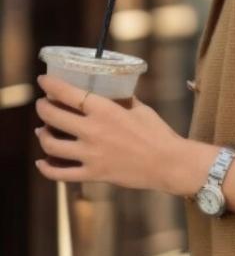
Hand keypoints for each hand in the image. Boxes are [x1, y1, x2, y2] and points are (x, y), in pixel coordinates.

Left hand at [33, 73, 191, 192]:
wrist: (171, 164)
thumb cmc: (159, 134)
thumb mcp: (141, 109)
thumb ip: (121, 100)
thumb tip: (109, 91)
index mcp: (105, 111)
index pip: (66, 92)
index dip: (49, 84)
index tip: (43, 81)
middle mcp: (93, 131)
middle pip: (51, 116)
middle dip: (42, 107)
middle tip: (44, 105)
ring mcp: (91, 154)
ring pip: (50, 144)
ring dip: (42, 135)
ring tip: (43, 131)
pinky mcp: (94, 174)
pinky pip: (61, 173)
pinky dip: (46, 168)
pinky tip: (42, 162)